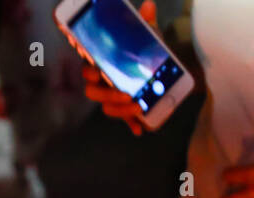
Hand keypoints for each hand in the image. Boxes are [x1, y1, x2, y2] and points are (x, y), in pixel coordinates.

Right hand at [80, 0, 156, 136]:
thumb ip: (145, 24)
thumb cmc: (147, 51)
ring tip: (138, 106)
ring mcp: (113, 98)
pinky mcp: (126, 110)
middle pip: (93, 92)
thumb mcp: (148, 37)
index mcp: (103, 64)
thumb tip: (149, 6)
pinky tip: (140, 128)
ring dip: (120, 110)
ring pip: (107, 108)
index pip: (88, 69)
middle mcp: (103, 83)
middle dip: (107, 94)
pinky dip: (131, 124)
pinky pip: (124, 119)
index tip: (97, 73)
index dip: (90, 72)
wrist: (165, 70)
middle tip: (125, 93)